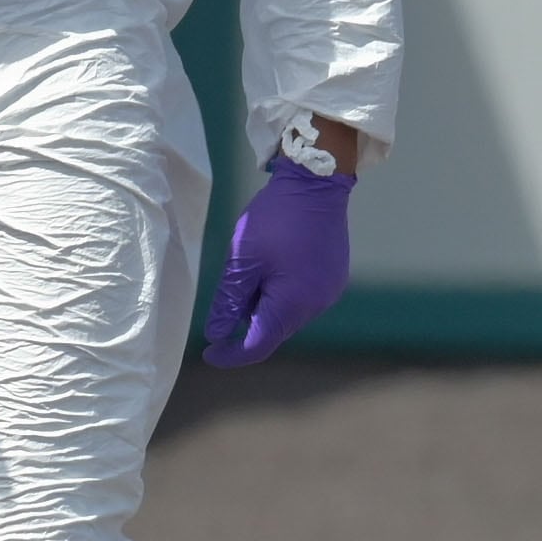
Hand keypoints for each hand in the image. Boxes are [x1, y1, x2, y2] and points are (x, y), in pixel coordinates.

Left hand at [202, 159, 354, 368]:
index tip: (209, 353)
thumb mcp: (241, 262)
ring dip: (263, 305)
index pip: (260, 345)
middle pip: (274, 329)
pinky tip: (269, 267)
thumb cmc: (274, 222)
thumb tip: (217, 334)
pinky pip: (301, 297)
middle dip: (246, 322)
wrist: (315, 186)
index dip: (232, 354)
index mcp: (294, 303)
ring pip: (287, 313)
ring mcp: (329, 290)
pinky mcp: (332, 277)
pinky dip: (279, 293)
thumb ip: (228, 302)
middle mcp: (318, 304)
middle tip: (228, 293)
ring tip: (249, 271)